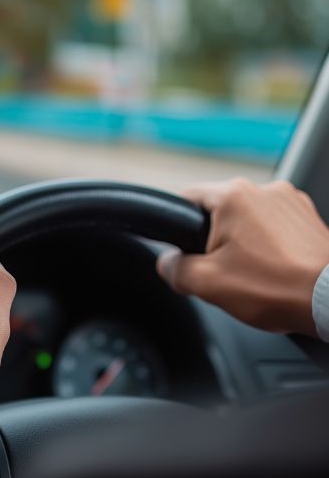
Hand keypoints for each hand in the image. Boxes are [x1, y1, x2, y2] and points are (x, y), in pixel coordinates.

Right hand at [157, 178, 328, 335]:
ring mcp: (292, 203)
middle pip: (218, 213)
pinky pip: (275, 229)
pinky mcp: (310, 219)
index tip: (181, 249)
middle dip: (213, 242)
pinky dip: (270, 248)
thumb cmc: (278, 287)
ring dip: (243, 244)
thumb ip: (174, 269)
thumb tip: (168, 264)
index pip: (185, 199)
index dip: (176, 227)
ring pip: (248, 222)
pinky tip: (273, 272)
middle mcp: (264, 190)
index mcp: (233, 196)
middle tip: (221, 272)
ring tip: (253, 276)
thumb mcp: (206, 284)